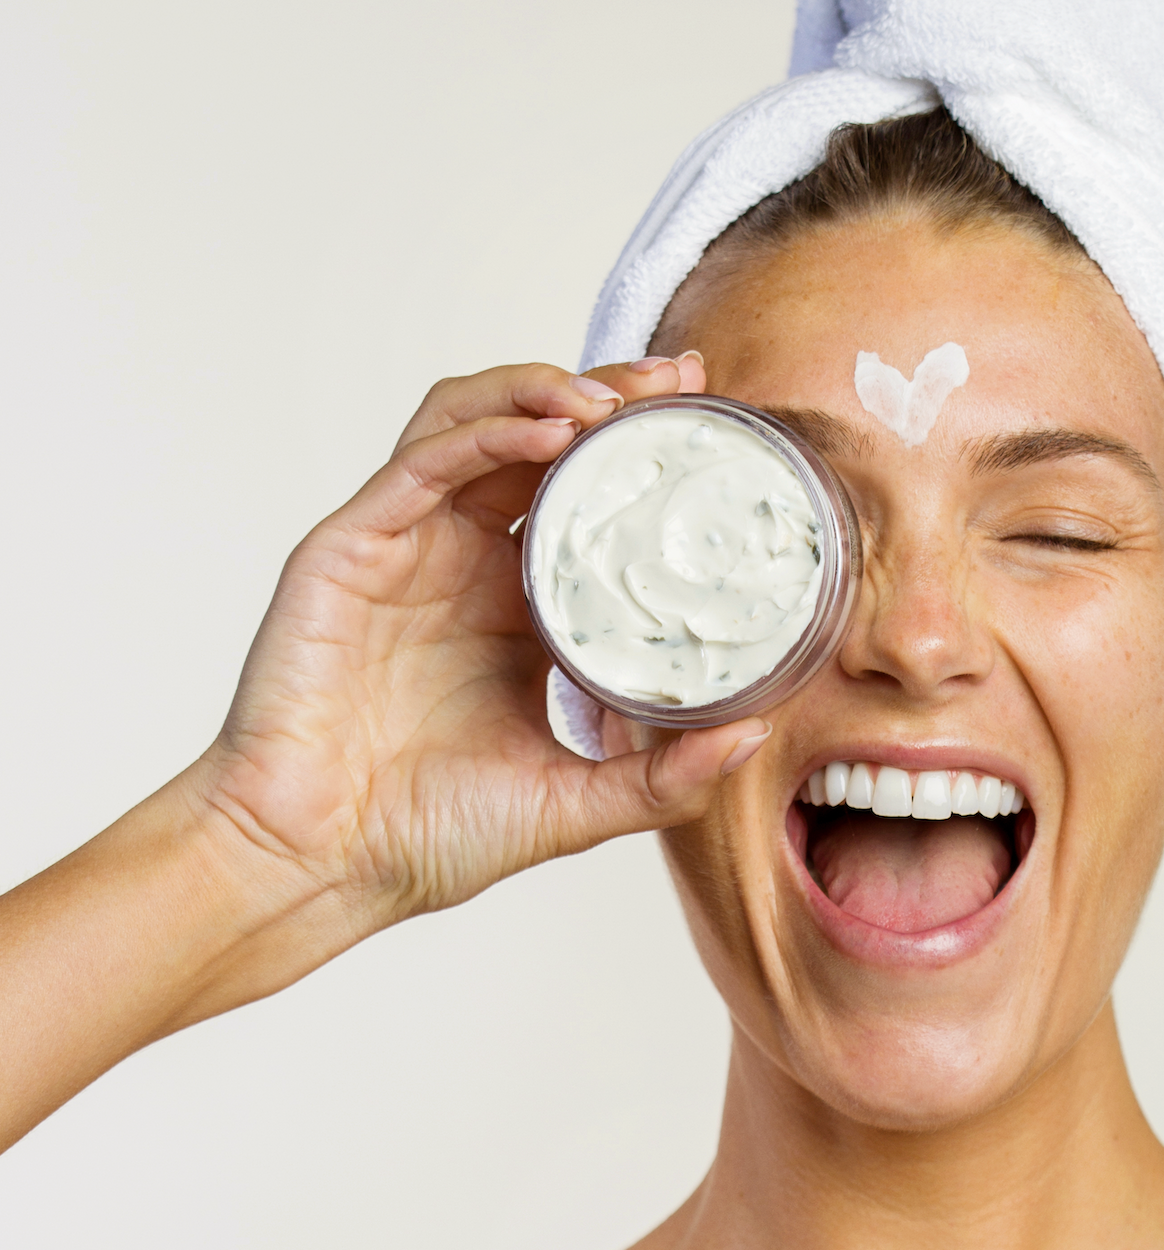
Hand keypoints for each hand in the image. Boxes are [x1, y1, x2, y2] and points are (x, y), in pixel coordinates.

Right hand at [191, 353, 767, 945]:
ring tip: (608, 401)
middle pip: (537, 444)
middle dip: (607, 399)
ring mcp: (406, 549)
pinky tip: (546, 436)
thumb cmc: (429, 837)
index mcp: (517, 612)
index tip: (708, 427)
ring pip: (473, 425)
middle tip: (677, 383)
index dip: (639, 458)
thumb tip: (756, 737)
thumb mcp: (573, 804)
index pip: (584, 502)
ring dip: (541, 394)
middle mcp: (463, 565)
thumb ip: (663, 776)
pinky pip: (422, 462)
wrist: (320, 866)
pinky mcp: (350, 548)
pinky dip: (485, 433)